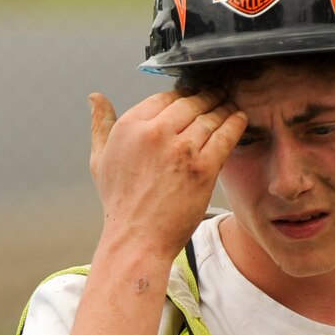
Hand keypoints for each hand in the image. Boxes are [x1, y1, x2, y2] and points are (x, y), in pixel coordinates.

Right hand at [88, 88, 246, 263]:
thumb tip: (95, 97)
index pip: (166, 96)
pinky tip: (239, 120)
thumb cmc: (119, 202)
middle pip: (192, 102)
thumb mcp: (100, 160)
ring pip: (211, 116)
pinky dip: (235, 124)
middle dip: (208, 97)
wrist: (137, 239)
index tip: (194, 98)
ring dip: (224, 109)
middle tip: (219, 97)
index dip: (184, 95)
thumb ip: (100, 125)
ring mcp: (180, 150)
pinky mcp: (202, 167)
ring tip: (230, 108)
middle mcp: (155, 133)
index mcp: (130, 126)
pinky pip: (226, 135)